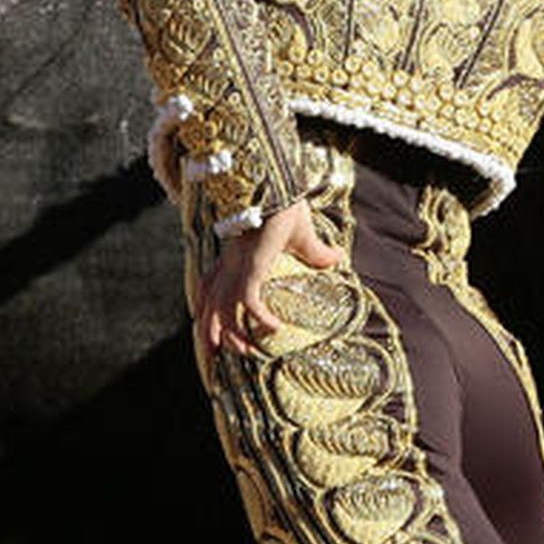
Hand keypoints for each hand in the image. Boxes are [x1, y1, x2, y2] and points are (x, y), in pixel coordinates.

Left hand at [196, 199, 341, 355]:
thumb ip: (317, 252)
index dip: (205, 305)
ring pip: (222, 310)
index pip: (210, 284)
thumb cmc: (286, 206)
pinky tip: (275, 328)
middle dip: (209, 331)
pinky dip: (260, 318)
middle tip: (215, 355)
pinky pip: (249, 302)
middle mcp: (230, 265)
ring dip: (232, 335)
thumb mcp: (302, 236)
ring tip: (249, 351)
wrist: (278, 188)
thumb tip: (338, 258)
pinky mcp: (251, 269)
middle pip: (208, 304)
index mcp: (235, 255)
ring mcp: (238, 268)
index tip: (205, 323)